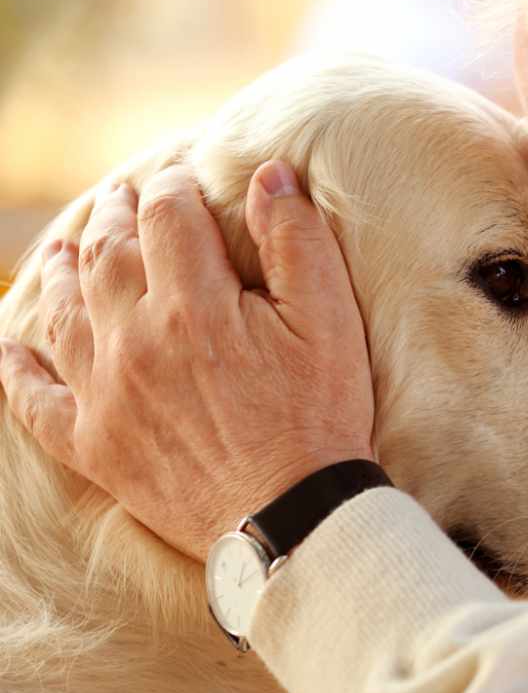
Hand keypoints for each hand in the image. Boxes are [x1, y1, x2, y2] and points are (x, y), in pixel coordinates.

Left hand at [0, 161, 374, 560]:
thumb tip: (269, 174)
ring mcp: (106, 395)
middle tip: (120, 197)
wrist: (292, 517)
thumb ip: (297, 242)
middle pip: (107, 255)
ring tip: (63, 250)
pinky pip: (37, 401)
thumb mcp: (329, 321)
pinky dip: (18, 373)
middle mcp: (134, 341)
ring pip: (64, 314)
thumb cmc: (320, 416)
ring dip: (60, 273)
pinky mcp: (95, 447)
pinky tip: (11, 351)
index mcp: (193, 304)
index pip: (168, 217)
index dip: (173, 188)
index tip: (180, 179)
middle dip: (115, 217)